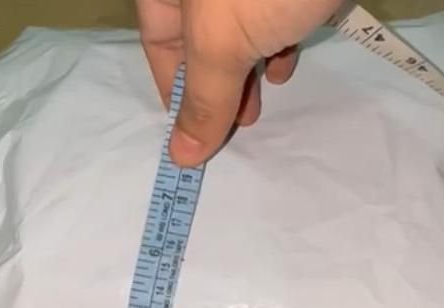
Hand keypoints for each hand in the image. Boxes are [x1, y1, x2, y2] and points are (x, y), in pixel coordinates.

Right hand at [136, 0, 341, 165]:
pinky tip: (285, 64)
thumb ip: (204, 102)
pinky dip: (275, 44)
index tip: (196, 133)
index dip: (175, 93)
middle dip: (217, 87)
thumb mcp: (223, 43)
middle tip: (236, 122)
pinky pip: (271, 15)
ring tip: (259, 105)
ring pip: (237, 31)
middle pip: (199, 41)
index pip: (158, 43)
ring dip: (247, 73)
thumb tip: (181, 157)